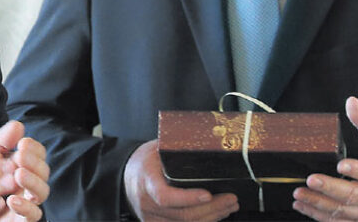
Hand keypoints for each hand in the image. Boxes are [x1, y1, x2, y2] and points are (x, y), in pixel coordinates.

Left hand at [0, 121, 49, 220]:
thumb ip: (1, 142)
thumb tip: (18, 125)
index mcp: (22, 166)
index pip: (39, 155)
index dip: (34, 149)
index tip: (22, 143)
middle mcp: (28, 184)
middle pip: (44, 172)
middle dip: (34, 162)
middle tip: (20, 156)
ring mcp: (26, 203)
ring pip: (42, 193)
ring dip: (33, 181)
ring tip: (18, 174)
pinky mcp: (20, 221)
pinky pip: (33, 216)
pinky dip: (26, 207)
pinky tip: (12, 200)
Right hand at [123, 140, 238, 220]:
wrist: (126, 178)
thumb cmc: (145, 162)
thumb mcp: (157, 149)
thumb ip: (176, 151)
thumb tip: (206, 142)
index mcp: (146, 182)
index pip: (165, 196)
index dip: (188, 198)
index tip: (208, 194)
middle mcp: (148, 204)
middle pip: (183, 215)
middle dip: (212, 208)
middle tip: (231, 199)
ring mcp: (153, 219)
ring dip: (213, 217)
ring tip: (230, 206)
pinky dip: (203, 221)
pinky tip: (216, 214)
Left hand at [293, 97, 357, 220]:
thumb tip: (352, 102)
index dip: (357, 170)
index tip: (340, 164)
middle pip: (355, 195)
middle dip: (331, 189)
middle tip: (311, 179)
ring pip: (344, 211)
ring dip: (320, 204)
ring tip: (299, 193)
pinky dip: (319, 217)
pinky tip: (302, 206)